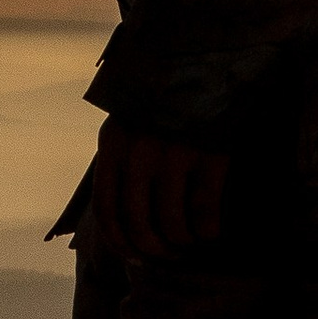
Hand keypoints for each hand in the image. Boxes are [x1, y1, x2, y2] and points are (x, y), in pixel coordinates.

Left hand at [92, 114, 227, 258]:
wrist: (207, 62)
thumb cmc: (165, 101)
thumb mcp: (130, 124)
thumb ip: (121, 162)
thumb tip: (120, 218)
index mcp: (113, 144)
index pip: (106, 208)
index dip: (119, 241)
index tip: (133, 256)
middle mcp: (139, 151)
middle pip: (138, 222)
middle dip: (153, 248)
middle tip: (167, 255)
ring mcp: (175, 153)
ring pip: (171, 222)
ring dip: (181, 242)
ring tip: (189, 243)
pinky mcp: (210, 155)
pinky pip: (204, 211)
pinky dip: (207, 231)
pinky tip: (211, 231)